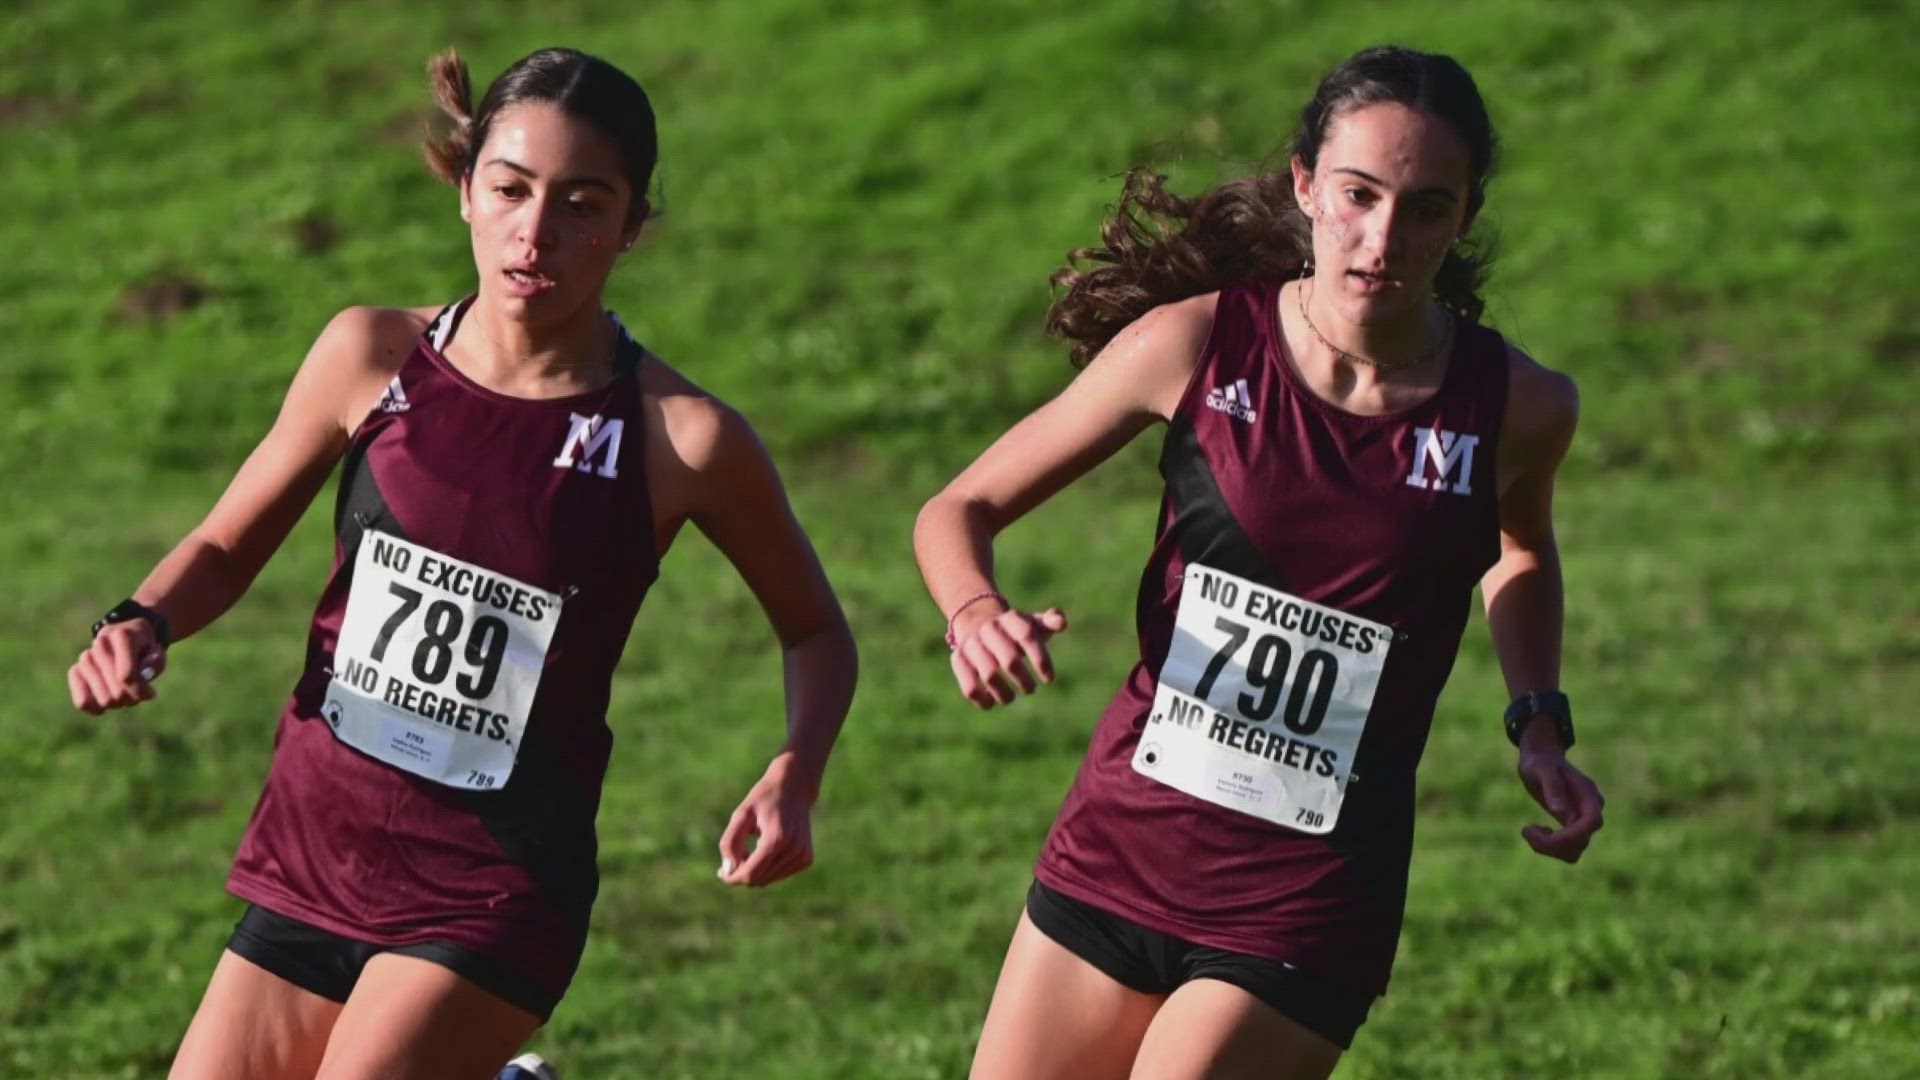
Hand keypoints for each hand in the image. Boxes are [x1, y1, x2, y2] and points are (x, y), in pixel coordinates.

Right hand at [68, 619, 166, 714]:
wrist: (123, 641)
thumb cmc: (144, 650)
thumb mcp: (158, 653)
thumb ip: (156, 661)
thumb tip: (144, 672)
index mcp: (122, 635)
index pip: (127, 676)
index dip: (140, 690)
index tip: (150, 693)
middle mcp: (101, 644)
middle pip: (118, 690)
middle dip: (133, 698)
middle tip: (139, 695)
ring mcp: (85, 658)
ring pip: (104, 699)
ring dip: (119, 704)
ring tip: (125, 695)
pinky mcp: (75, 671)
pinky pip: (82, 702)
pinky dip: (96, 708)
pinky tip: (105, 706)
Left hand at [717, 756, 817, 887]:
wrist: (794, 788)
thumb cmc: (763, 800)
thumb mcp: (741, 814)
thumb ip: (730, 842)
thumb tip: (728, 871)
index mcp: (777, 839)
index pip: (751, 874)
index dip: (732, 878)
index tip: (719, 873)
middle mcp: (793, 850)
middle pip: (758, 879)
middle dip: (742, 871)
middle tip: (735, 855)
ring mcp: (802, 856)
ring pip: (768, 880)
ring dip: (756, 869)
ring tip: (753, 846)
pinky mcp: (806, 859)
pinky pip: (779, 875)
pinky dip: (768, 868)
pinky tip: (768, 848)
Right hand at [949, 603, 1067, 708]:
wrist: (979, 623)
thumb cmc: (1016, 631)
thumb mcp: (1034, 623)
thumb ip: (1051, 622)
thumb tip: (1061, 623)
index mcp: (1012, 618)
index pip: (1028, 636)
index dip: (1041, 659)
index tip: (1049, 679)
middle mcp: (990, 628)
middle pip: (1010, 660)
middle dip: (1023, 680)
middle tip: (1030, 689)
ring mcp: (972, 643)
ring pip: (990, 675)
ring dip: (1004, 693)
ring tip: (1011, 698)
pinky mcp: (958, 659)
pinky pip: (969, 685)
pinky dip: (981, 699)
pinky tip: (991, 703)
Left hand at [1516, 740, 1604, 862]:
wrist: (1542, 759)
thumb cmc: (1540, 762)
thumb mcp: (1542, 769)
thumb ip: (1552, 787)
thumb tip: (1560, 811)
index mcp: (1588, 794)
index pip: (1592, 822)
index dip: (1572, 834)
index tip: (1547, 833)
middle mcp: (1590, 810)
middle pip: (1582, 841)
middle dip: (1554, 843)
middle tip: (1527, 829)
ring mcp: (1581, 820)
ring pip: (1575, 850)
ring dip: (1550, 849)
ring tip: (1529, 830)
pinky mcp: (1571, 827)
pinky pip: (1567, 848)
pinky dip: (1550, 847)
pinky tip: (1536, 829)